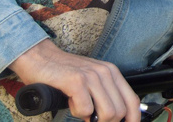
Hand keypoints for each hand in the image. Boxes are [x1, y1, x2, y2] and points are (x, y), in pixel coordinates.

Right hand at [9, 39, 139, 121]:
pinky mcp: (76, 81)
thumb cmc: (64, 72)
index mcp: (112, 73)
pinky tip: (71, 102)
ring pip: (107, 113)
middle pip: (120, 111)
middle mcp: (105, 73)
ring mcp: (91, 76)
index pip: (132, 101)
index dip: (133, 119)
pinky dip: (77, 113)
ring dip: (93, 120)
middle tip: (91, 119)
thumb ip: (104, 95)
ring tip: (80, 109)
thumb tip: (115, 117)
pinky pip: (85, 110)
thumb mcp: (91, 80)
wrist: (40, 57)